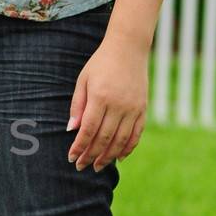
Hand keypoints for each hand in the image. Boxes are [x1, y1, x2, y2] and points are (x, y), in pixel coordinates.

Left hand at [66, 36, 148, 171]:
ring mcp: (133, 108)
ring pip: (121, 140)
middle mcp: (118, 105)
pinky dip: (128, 148)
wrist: (128, 48)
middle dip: (91, 155)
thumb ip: (77, 105)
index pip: (88, 130)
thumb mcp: (83, 80)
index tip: (72, 158)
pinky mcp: (143, 108)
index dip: (79, 147)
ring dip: (108, 156)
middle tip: (82, 167)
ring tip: (98, 166)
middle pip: (104, 138)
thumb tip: (72, 130)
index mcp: (100, 97)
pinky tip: (119, 157)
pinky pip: (136, 134)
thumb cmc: (100, 64)